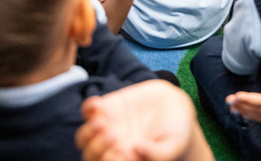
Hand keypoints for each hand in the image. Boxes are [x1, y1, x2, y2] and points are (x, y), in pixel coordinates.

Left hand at [77, 81, 210, 160]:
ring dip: (88, 131)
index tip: (119, 154)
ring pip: (83, 137)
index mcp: (127, 159)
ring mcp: (107, 128)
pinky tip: (99, 104)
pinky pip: (87, 111)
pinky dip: (88, 108)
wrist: (175, 104)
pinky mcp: (107, 108)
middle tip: (114, 135)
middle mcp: (113, 148)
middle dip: (96, 147)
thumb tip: (137, 150)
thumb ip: (158, 154)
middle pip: (90, 155)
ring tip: (104, 122)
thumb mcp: (174, 144)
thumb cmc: (177, 130)